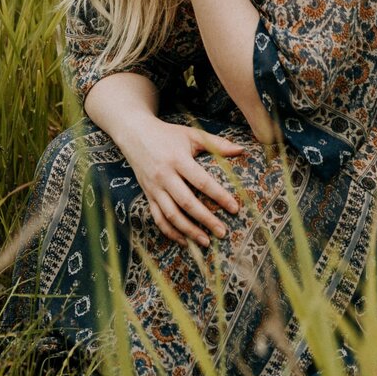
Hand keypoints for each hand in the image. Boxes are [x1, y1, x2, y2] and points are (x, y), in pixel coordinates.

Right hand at [119, 118, 242, 247]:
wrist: (135, 134)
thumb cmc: (168, 135)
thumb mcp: (192, 135)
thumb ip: (216, 144)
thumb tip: (241, 150)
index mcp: (178, 159)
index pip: (201, 181)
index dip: (219, 196)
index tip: (234, 208)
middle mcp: (164, 175)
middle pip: (186, 202)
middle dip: (205, 219)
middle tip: (222, 232)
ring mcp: (154, 188)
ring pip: (171, 214)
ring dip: (189, 231)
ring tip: (206, 241)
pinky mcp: (147, 195)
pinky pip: (158, 218)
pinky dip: (171, 232)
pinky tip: (185, 241)